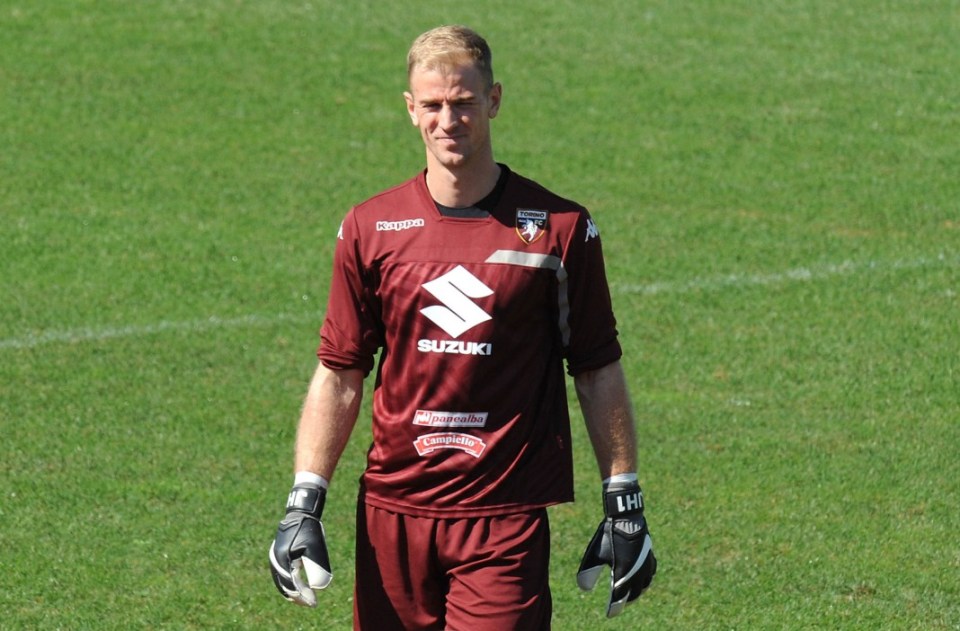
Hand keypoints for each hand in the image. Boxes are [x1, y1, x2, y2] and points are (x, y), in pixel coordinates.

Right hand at [268, 484, 332, 606]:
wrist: (300, 514)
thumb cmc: (308, 529)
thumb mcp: (314, 548)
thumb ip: (316, 567)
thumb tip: (319, 587)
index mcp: (282, 560)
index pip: (291, 585)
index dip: (303, 596)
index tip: (314, 602)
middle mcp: (275, 561)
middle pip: (285, 586)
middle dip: (298, 596)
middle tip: (311, 603)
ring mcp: (275, 558)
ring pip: (282, 581)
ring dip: (294, 591)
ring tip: (305, 599)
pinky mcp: (278, 555)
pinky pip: (282, 575)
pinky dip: (290, 583)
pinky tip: (298, 587)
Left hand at [577, 480, 656, 616]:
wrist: (627, 517)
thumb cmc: (609, 534)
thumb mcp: (594, 553)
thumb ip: (588, 573)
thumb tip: (583, 588)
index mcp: (624, 573)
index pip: (619, 597)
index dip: (614, 607)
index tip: (609, 613)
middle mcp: (638, 572)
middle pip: (633, 594)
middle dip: (625, 600)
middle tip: (618, 604)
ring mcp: (647, 564)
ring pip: (644, 585)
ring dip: (636, 591)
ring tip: (629, 593)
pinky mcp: (650, 556)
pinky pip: (650, 573)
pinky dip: (645, 579)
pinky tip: (641, 577)